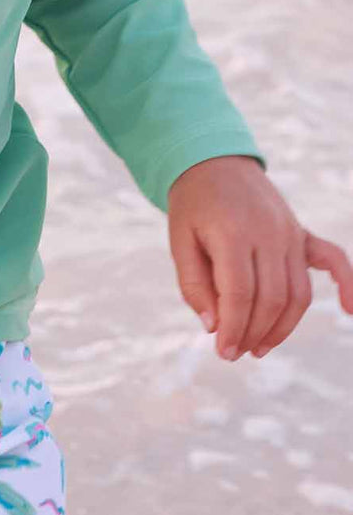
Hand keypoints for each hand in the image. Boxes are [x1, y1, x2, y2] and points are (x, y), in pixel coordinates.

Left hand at [167, 154, 352, 360]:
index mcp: (233, 233)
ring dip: (282, 327)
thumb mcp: (179, 241)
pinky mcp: (302, 232)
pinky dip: (347, 284)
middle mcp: (269, 233)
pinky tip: (351, 310)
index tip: (223, 352)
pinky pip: (332, 259)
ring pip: (298, 293)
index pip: (241, 295)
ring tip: (258, 347)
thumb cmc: (193, 205)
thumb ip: (193, 285)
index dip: (233, 329)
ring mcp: (290, 231)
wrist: (213, 161)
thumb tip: (214, 327)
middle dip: (254, 333)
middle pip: (272, 299)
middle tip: (235, 352)